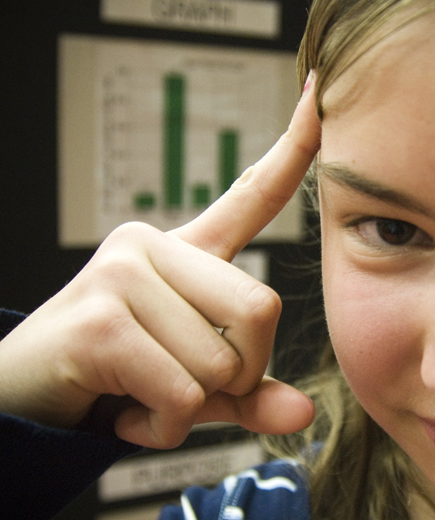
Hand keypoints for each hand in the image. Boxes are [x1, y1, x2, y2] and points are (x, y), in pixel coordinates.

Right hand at [0, 76, 320, 448]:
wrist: (22, 403)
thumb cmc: (115, 381)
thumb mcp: (195, 385)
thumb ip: (249, 394)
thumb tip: (305, 414)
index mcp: (184, 250)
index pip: (251, 195)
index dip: (292, 148)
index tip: (321, 93)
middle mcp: (153, 244)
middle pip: (261, 309)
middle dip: (240, 372)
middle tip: (188, 388)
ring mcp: (122, 274)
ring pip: (221, 362)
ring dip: (193, 406)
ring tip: (142, 396)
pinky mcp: (101, 320)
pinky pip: (183, 395)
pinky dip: (166, 427)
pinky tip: (126, 412)